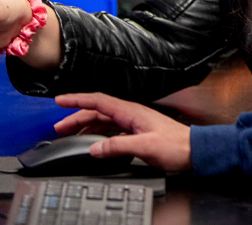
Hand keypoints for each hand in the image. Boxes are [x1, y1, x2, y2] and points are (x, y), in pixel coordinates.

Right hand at [54, 93, 191, 171]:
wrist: (192, 151)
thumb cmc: (175, 145)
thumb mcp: (145, 146)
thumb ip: (118, 146)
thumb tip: (95, 148)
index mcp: (130, 111)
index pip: (98, 101)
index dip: (77, 100)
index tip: (60, 100)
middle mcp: (130, 114)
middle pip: (97, 112)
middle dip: (76, 116)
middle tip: (59, 126)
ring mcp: (133, 123)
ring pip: (102, 121)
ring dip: (85, 126)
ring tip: (70, 134)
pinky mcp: (136, 132)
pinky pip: (111, 130)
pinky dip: (97, 134)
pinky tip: (92, 142)